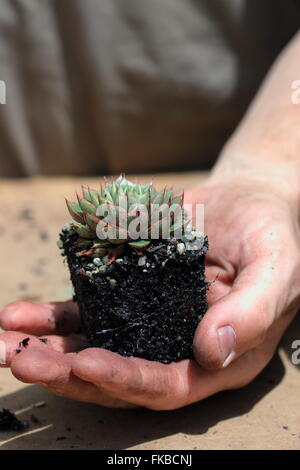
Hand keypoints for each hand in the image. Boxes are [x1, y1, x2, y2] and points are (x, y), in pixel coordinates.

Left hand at [1, 175, 299, 409]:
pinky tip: (23, 311)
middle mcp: (177, 345)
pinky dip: (54, 313)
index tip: (87, 364)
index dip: (128, 379)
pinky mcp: (129, 293)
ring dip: (49, 347)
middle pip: (120, 372)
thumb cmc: (271, 234)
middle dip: (71, 371)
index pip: (170, 383)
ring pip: (95, 344)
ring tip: (7, 339)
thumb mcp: (276, 268)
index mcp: (218, 355)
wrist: (248, 199)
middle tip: (25, 360)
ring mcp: (149, 320)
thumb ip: (252, 311)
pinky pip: (89, 308)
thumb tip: (213, 350)